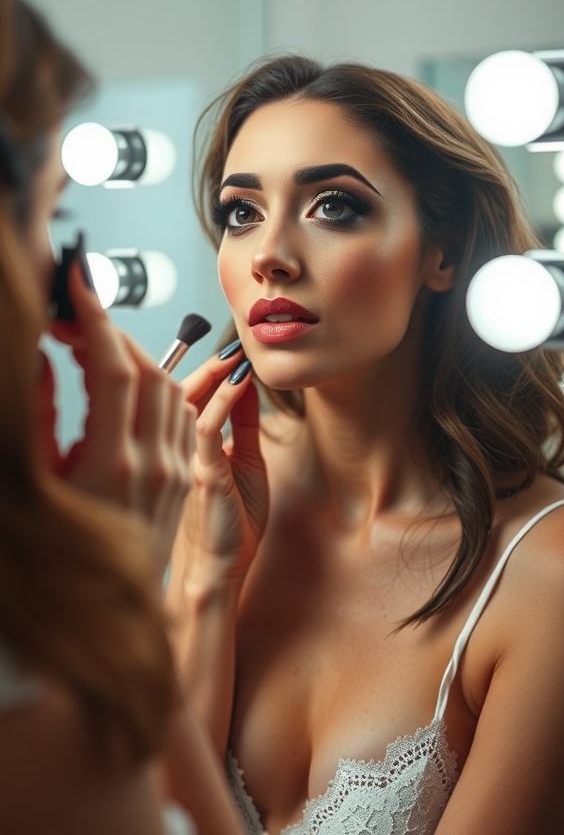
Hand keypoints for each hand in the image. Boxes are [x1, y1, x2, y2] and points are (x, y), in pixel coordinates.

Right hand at [48, 262, 195, 567]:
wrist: (101, 618)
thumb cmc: (60, 557)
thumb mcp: (39, 483)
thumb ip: (40, 418)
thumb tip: (39, 361)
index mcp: (112, 464)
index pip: (114, 369)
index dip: (96, 321)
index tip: (77, 287)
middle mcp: (152, 465)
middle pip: (148, 371)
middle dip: (111, 332)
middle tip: (73, 317)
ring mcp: (173, 474)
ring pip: (170, 390)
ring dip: (136, 355)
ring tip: (97, 342)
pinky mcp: (183, 481)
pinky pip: (181, 418)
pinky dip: (159, 386)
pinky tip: (131, 380)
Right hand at [178, 348, 268, 581]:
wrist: (224, 567)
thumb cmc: (233, 520)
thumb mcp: (246, 460)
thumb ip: (244, 424)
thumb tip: (248, 384)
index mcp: (189, 443)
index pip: (189, 393)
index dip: (207, 367)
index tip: (233, 349)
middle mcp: (180, 447)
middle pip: (180, 390)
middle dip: (204, 363)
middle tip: (234, 345)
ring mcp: (188, 459)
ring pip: (186, 403)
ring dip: (212, 374)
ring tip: (235, 357)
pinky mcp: (202, 474)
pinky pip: (206, 429)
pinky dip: (222, 401)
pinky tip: (238, 384)